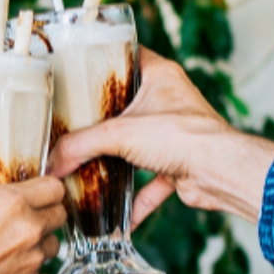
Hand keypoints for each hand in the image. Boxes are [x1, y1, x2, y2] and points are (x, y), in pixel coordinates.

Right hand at [0, 179, 65, 273]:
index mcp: (10, 201)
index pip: (53, 187)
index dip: (48, 190)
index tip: (40, 195)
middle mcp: (29, 228)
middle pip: (60, 215)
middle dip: (48, 217)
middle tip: (30, 222)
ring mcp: (33, 259)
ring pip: (54, 247)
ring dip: (40, 247)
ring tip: (18, 251)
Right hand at [47, 48, 273, 225]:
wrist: (220, 171)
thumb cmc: (183, 135)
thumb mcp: (120, 133)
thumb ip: (81, 145)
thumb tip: (53, 163)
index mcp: (159, 75)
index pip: (127, 56)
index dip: (103, 60)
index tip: (77, 70)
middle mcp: (168, 100)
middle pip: (127, 105)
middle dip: (102, 120)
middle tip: (72, 123)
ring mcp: (174, 133)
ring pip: (137, 144)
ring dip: (116, 160)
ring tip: (87, 165)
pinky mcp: (179, 164)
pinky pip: (151, 182)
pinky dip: (135, 199)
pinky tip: (117, 217)